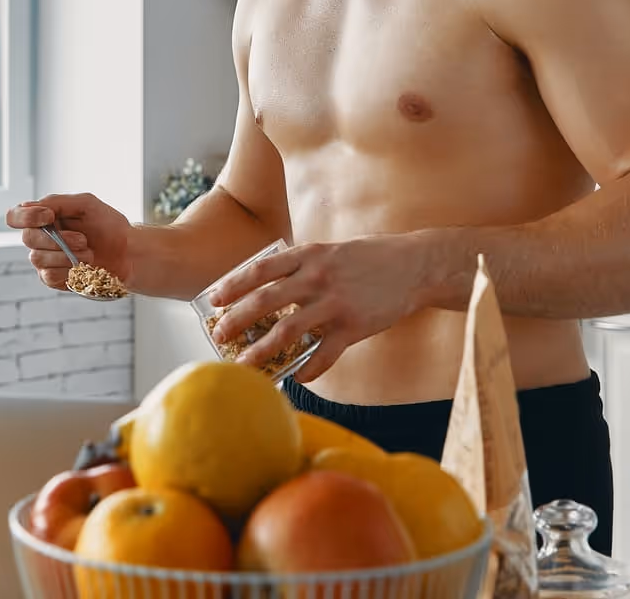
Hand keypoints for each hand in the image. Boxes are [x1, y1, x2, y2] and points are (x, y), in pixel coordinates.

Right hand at [6, 194, 132, 291]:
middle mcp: (39, 238)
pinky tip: (83, 268)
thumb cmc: (108, 225)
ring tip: (89, 254)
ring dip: (66, 256)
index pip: (15, 217)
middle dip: (58, 239)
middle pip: (28, 238)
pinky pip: (48, 277)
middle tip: (84, 240)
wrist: (127, 253)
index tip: (49, 216)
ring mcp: (45, 260)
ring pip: (38, 259)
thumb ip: (57, 202)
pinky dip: (67, 271)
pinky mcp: (53, 279)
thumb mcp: (86, 204)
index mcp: (44, 217)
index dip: (26, 217)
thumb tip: (30, 206)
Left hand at [206, 234, 435, 383]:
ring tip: (244, 363)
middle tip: (219, 335)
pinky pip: (324, 355)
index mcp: (309, 256)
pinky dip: (308, 370)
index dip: (234, 284)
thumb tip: (268, 284)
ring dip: (262, 350)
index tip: (214, 299)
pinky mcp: (354, 327)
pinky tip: (296, 378)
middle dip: (238, 320)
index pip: (261, 269)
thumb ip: (302, 266)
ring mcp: (336, 303)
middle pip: (267, 301)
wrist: (415, 266)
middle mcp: (318, 277)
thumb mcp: (331, 251)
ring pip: (289, 330)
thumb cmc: (369, 258)